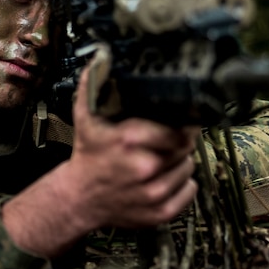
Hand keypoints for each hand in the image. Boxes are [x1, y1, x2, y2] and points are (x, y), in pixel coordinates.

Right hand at [2, 64, 198, 257]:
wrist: (79, 199)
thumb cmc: (88, 154)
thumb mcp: (86, 116)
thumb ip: (95, 85)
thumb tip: (102, 56)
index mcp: (130, 140)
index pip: (179, 128)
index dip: (183, 123)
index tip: (181, 119)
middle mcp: (145, 168)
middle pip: (186, 146)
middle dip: (180, 140)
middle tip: (168, 138)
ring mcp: (154, 193)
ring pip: (189, 168)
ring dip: (180, 161)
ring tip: (162, 157)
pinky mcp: (160, 213)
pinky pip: (190, 191)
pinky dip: (183, 183)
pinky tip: (166, 177)